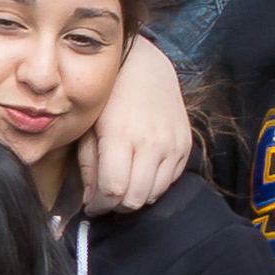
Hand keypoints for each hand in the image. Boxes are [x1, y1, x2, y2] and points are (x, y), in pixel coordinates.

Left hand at [81, 42, 192, 213]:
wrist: (144, 67)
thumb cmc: (109, 97)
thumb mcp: (89, 127)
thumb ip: (89, 165)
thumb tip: (91, 200)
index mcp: (122, 137)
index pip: (113, 190)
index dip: (99, 206)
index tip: (92, 206)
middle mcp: (152, 143)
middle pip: (136, 198)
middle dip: (116, 206)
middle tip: (105, 200)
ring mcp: (172, 145)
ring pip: (154, 194)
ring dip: (135, 198)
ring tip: (122, 187)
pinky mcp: (185, 145)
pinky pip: (170, 181)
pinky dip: (153, 186)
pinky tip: (140, 175)